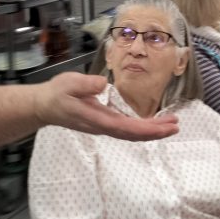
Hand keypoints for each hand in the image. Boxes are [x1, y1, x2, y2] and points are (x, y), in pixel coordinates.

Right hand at [33, 72, 178, 139]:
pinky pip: (127, 130)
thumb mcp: (68, 83)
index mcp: (96, 119)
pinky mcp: (104, 123)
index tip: (164, 127)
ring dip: (152, 131)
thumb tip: (102, 84)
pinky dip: (142, 128)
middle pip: (133, 134)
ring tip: (171, 125)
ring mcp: (104, 127)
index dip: (146, 129)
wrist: (43, 106)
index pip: (125, 128)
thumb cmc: (56, 94)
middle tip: (176, 126)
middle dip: (155, 132)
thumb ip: (85, 84)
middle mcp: (103, 127)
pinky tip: (152, 124)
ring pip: (131, 134)